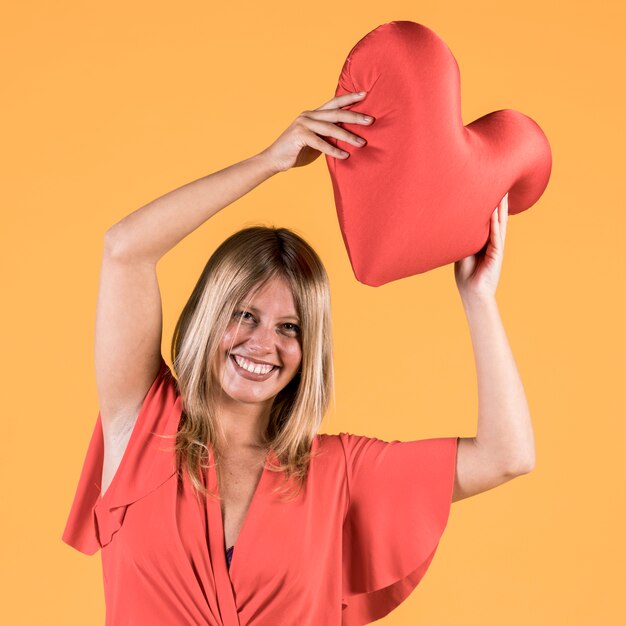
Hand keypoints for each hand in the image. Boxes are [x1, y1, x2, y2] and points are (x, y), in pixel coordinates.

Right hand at [259, 91, 373, 172]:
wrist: (274, 159)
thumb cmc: (296, 151)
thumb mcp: (316, 140)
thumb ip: (328, 135)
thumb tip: (348, 135)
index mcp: (313, 114)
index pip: (334, 103)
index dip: (349, 98)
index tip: (365, 94)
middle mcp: (308, 115)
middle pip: (336, 113)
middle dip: (355, 116)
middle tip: (371, 120)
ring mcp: (303, 124)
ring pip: (330, 128)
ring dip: (348, 136)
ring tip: (362, 143)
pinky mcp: (299, 135)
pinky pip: (321, 143)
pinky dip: (334, 150)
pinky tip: (345, 155)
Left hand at [454, 193, 508, 298]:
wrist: (473, 293)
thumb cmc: (466, 274)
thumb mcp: (461, 252)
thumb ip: (460, 239)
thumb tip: (449, 225)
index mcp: (483, 240)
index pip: (487, 218)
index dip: (487, 203)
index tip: (486, 186)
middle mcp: (492, 240)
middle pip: (496, 216)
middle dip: (497, 200)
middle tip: (499, 181)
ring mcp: (496, 246)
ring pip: (499, 223)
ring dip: (500, 208)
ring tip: (502, 192)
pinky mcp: (497, 254)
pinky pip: (496, 236)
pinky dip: (495, 224)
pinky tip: (495, 213)